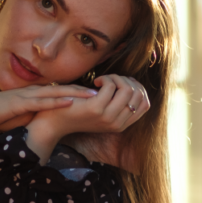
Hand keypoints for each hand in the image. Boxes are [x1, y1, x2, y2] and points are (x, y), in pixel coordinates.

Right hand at [0, 84, 96, 133]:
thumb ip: (37, 116)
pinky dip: (59, 101)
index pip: (62, 92)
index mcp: (36, 95)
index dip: (80, 93)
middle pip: (64, 89)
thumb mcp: (24, 116)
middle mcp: (35, 92)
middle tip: (104, 92)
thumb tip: (50, 123)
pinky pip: (43, 101)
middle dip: (84, 90)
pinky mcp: (21, 103)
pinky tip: (72, 101)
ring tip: (95, 95)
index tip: (97, 96)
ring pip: (57, 92)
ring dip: (77, 93)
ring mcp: (28, 96)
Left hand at [25, 74, 149, 160]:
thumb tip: (133, 83)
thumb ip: (119, 101)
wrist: (55, 121)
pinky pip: (111, 86)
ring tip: (103, 80)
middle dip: (126, 80)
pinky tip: (94, 82)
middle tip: (110, 80)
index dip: (138, 88)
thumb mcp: (104, 108)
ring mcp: (108, 118)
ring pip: (127, 88)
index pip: (145, 104)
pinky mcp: (97, 109)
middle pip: (138, 93)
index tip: (123, 82)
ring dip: (116, 77)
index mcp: (122, 125)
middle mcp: (118, 124)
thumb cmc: (79, 110)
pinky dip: (105, 78)